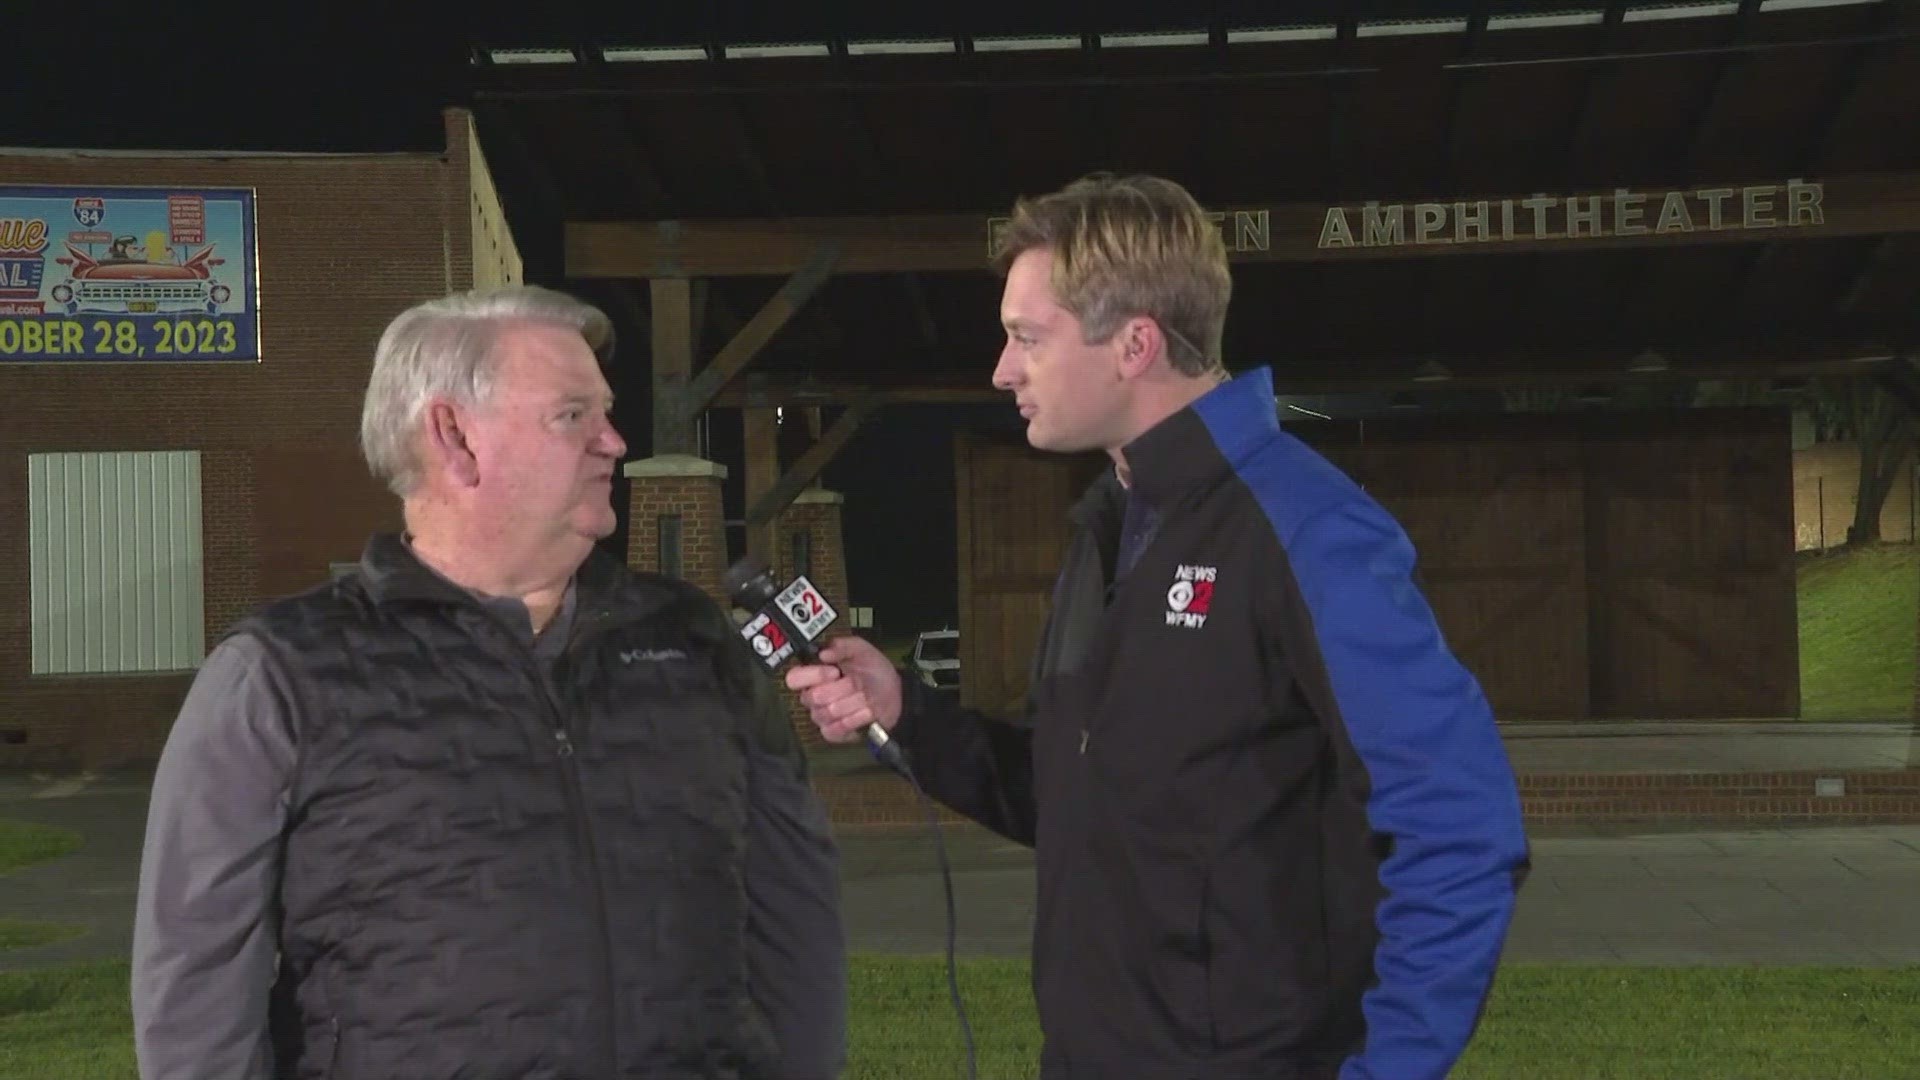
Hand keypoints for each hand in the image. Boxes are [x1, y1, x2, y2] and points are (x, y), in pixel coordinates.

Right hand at [784, 635, 903, 743]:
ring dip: (854, 703)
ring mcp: (822, 715)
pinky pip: (835, 730)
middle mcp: (814, 695)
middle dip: (843, 689)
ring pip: (828, 713)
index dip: (814, 675)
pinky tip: (864, 712)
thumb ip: (842, 645)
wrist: (895, 693)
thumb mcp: (861, 650)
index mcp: (815, 674)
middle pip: (813, 697)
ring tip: (865, 697)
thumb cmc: (875, 671)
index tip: (835, 672)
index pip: (794, 678)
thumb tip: (823, 653)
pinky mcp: (834, 732)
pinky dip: (855, 720)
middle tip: (858, 684)